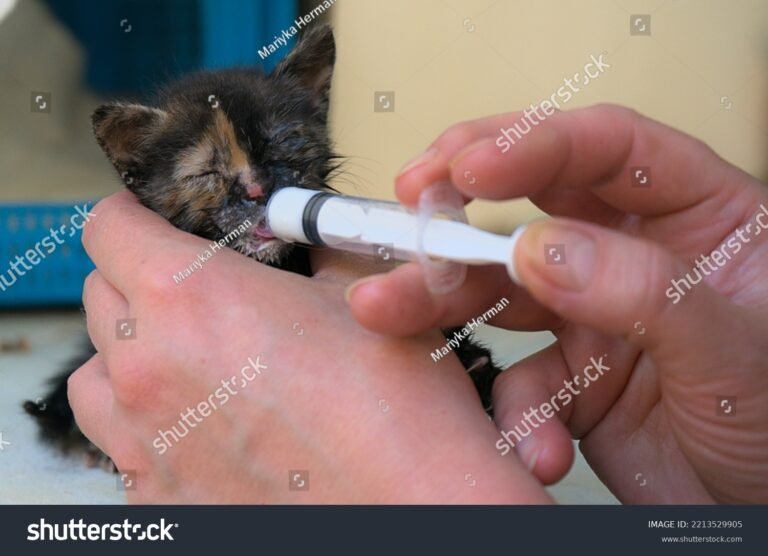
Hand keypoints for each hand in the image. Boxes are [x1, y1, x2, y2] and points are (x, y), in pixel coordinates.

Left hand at [68, 191, 549, 503]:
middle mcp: (146, 368)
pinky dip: (151, 426)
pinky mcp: (155, 499)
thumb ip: (310, 252)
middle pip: (101, 298)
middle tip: (197, 296)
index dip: (133, 216)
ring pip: (97, 377)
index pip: (108, 228)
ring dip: (130, 360)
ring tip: (189, 368)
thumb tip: (300, 239)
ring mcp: (141, 442)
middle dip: (140, 284)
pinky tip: (209, 432)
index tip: (152, 223)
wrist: (412, 510)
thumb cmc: (394, 410)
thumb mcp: (360, 293)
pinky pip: (124, 445)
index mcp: (189, 298)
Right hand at [346, 104, 767, 503]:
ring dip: (444, 300)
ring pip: (503, 287)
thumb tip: (540, 247)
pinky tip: (539, 446)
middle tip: (408, 210)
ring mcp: (598, 312)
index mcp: (700, 217)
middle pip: (534, 203)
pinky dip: (515, 415)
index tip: (465, 167)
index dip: (531, 143)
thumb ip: (642, 290)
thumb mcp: (734, 350)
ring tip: (388, 311)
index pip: (608, 148)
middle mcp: (638, 254)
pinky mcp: (571, 372)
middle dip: (461, 207)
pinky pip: (518, 379)